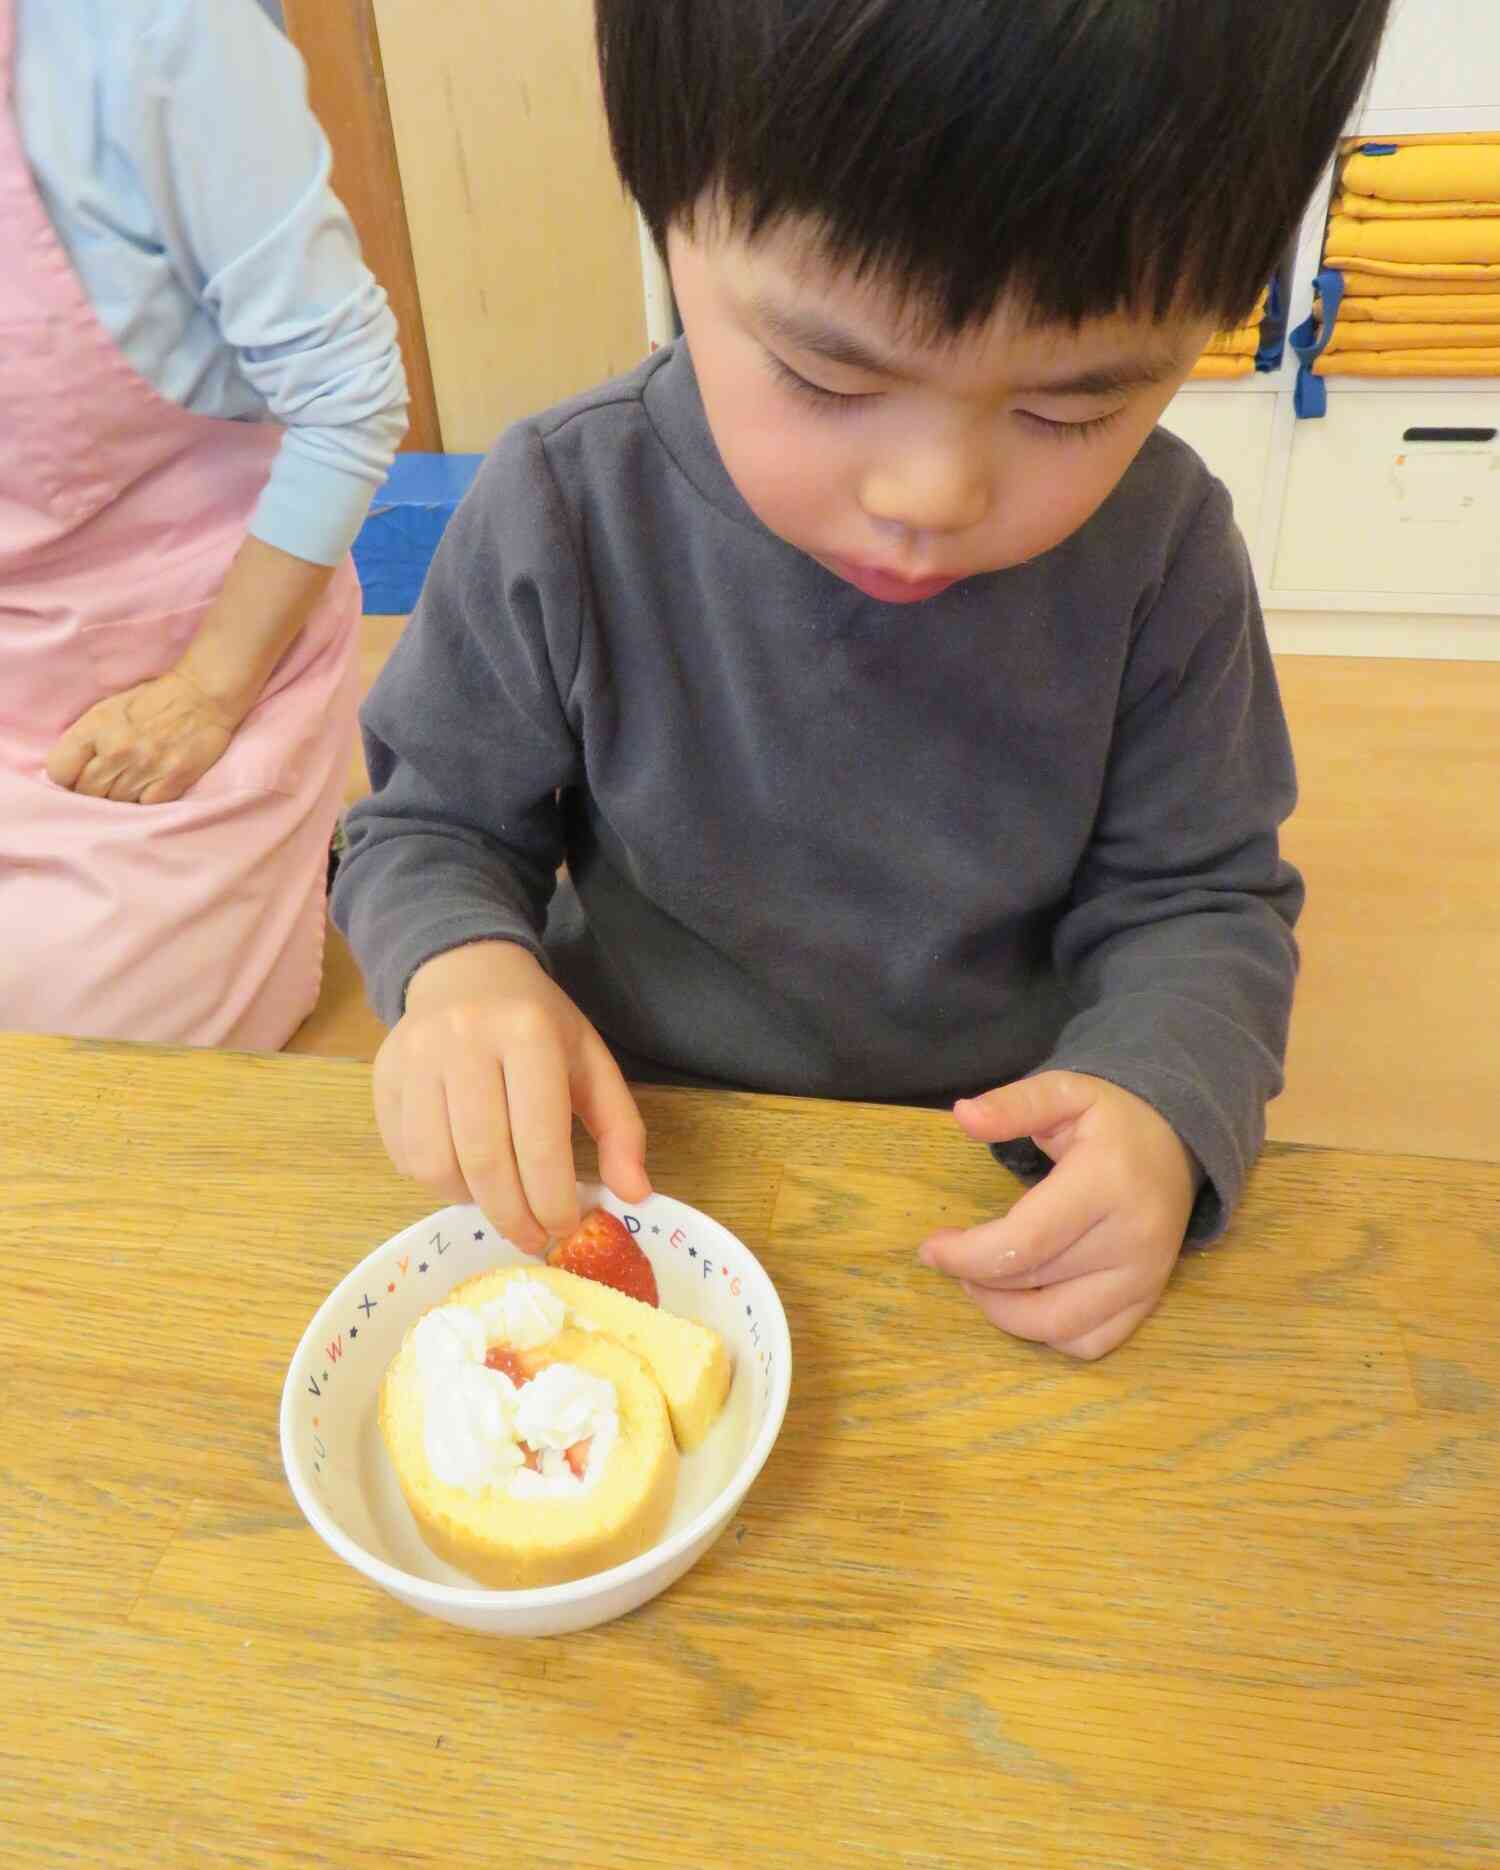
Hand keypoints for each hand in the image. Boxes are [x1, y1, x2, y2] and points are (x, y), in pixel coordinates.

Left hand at [45, 668, 237, 803]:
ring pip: (116, 802)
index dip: (68, 775)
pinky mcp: (172, 780)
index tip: (80, 772)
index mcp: (96, 726)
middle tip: (112, 776)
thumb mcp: (108, 710)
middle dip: (96, 788)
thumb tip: (71, 773)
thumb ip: (86, 740)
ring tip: (135, 776)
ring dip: (122, 794)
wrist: (203, 696)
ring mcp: (146, 766)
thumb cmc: (153, 702)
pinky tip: (152, 783)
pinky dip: (146, 798)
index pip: (60, 771)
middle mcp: (117, 748)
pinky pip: (145, 805)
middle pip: (87, 792)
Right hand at [373, 940, 650, 1253]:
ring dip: (471, 1202)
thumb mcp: (591, 1062)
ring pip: (436, 1164)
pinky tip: (465, 1177)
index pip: (539, 1139)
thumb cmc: (538, 1024)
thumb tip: (635, 1194)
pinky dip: (436, 1182)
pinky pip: (404, 1154)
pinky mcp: (384, 1075)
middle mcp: (464, 1040)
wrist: (468, 970)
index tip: (564, 1229)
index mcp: (528, 1033)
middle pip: (485, 1159)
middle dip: (512, 1215)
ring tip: (499, 1203)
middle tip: (532, 1238)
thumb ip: (620, 1128)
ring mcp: (415, 1056)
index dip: (552, 1198)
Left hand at [919, 1071, 1196, 1359]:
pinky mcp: (1149, 1299)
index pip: (1026, 1242)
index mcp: (1106, 1182)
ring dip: (1005, 1314)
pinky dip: (1049, 1335)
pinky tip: (1025, 1301)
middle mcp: (1132, 1237)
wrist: (1179, 1142)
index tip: (931, 1247)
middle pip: (1034, 1283)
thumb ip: (1014, 1104)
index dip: (967, 1254)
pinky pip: (1092, 1342)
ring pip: (1059, 1326)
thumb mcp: (1065, 1091)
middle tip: (951, 1255)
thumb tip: (963, 1114)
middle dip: (976, 1277)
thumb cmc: (1112, 1118)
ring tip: (980, 1280)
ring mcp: (1145, 1276)